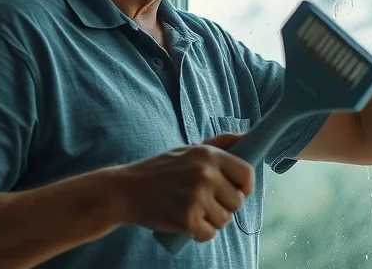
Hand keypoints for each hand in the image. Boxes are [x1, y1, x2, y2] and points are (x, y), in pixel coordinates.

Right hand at [114, 133, 253, 241]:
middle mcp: (205, 174)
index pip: (246, 173)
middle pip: (237, 201)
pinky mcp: (187, 219)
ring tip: (195, 211)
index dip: (245, 186)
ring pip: (224, 220)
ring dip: (213, 221)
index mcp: (208, 155)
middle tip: (206, 202)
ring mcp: (196, 198)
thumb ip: (219, 144)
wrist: (125, 190)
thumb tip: (246, 137)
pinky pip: (209, 234)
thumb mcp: (188, 150)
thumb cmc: (159, 170)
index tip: (237, 190)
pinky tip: (189, 224)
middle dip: (225, 205)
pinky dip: (200, 234)